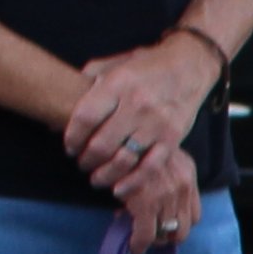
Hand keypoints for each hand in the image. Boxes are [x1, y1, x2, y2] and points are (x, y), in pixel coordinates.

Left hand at [64, 35, 218, 247]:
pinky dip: (132, 182)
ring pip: (123, 159)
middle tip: (82, 163)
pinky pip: (149, 167)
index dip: (72, 137)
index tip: (69, 147)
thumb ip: (89, 81)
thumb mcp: (115, 64)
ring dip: (104, 174)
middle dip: (86, 159)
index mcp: (118, 83)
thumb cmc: (146, 66)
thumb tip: (64, 103)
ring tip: (96, 178)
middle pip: (101, 143)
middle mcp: (137, 104)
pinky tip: (118, 189)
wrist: (188, 65)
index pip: (85, 117)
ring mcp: (156, 123)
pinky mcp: (172, 138)